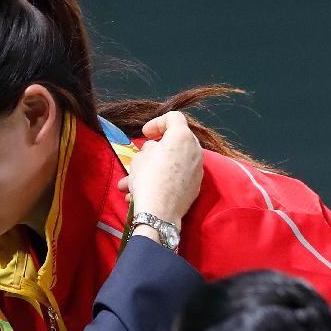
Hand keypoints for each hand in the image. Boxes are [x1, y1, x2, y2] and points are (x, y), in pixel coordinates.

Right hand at [117, 111, 202, 228]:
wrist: (160, 213)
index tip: (144, 134)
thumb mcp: (140, 158)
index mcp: (182, 137)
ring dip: (155, 169)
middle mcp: (195, 150)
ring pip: (174, 163)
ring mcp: (198, 170)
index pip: (173, 117)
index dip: (156, 122)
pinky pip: (177, 178)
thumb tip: (155, 150)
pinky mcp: (195, 187)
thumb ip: (149, 148)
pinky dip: (163, 180)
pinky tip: (145, 192)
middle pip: (176, 142)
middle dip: (157, 148)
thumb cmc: (148, 179)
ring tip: (132, 183)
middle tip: (142, 156)